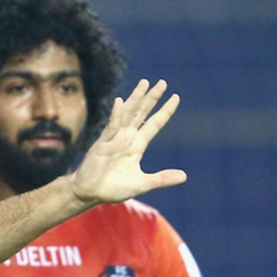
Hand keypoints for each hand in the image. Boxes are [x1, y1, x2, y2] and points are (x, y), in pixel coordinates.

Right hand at [71, 79, 186, 205]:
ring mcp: (114, 138)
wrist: (91, 193)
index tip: (176, 97)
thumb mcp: (142, 183)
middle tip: (163, 82)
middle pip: (141, 113)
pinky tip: (120, 102)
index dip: (164, 111)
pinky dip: (116, 115)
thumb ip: (162, 179)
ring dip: (136, 99)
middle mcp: (127, 138)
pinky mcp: (102, 143)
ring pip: (127, 114)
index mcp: (137, 146)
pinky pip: (110, 127)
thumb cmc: (114, 188)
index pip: (154, 124)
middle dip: (152, 98)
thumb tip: (184, 176)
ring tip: (144, 83)